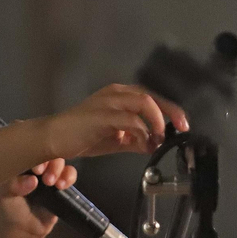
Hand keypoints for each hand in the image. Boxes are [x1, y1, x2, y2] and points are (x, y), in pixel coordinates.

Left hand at [0, 157, 77, 237]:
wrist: (22, 228)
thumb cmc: (8, 207)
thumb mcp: (3, 196)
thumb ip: (13, 186)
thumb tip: (33, 181)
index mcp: (18, 161)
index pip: (27, 149)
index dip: (34, 155)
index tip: (36, 169)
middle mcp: (34, 164)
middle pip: (46, 151)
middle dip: (48, 163)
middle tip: (44, 176)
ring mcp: (49, 172)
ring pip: (59, 161)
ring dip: (58, 169)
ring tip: (52, 183)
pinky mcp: (61, 182)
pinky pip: (70, 174)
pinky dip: (69, 177)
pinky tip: (62, 186)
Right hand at [40, 84, 189, 159]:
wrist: (54, 138)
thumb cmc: (82, 136)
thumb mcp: (115, 140)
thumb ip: (135, 140)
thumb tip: (154, 145)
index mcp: (120, 95)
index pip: (152, 97)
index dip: (170, 110)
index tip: (182, 126)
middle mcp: (116, 93)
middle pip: (151, 97)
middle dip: (170, 112)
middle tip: (181, 128)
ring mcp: (108, 102)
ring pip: (143, 102)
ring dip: (156, 121)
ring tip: (159, 138)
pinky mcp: (102, 115)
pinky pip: (129, 120)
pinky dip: (141, 132)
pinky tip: (143, 143)